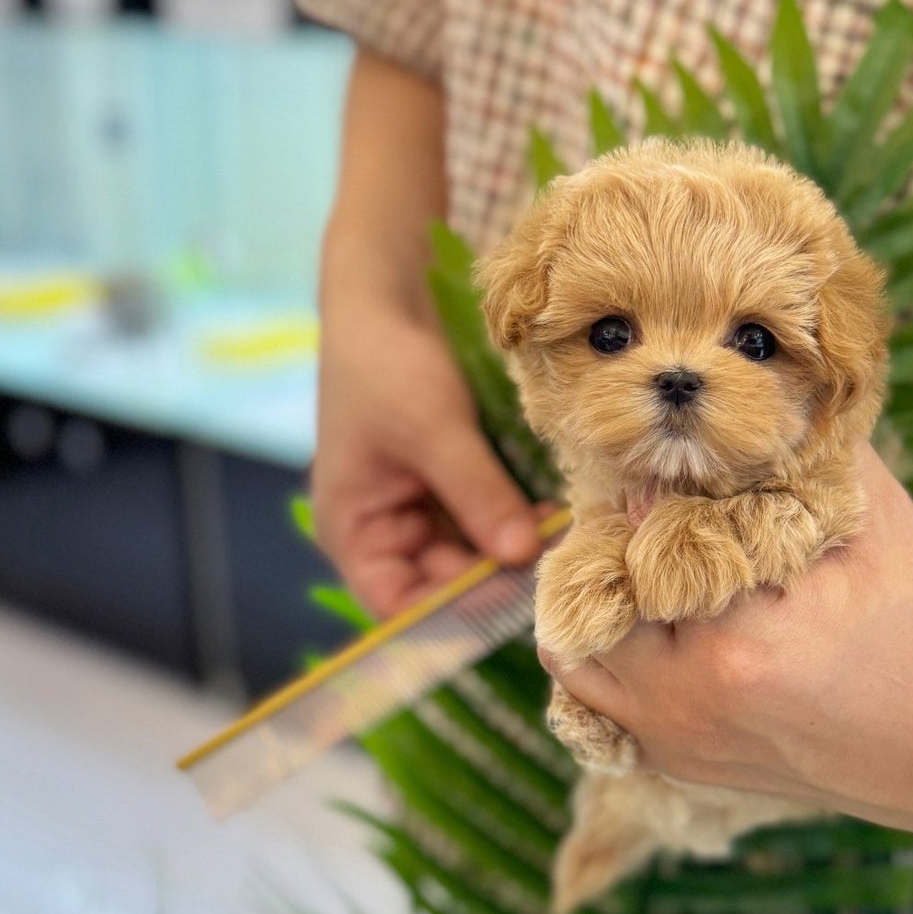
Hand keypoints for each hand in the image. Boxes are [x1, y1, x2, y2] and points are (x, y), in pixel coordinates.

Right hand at [313, 285, 543, 616]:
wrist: (383, 299)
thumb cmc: (385, 363)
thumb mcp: (435, 431)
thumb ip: (479, 495)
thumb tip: (523, 555)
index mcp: (353, 533)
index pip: (400, 608)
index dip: (453, 614)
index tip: (513, 598)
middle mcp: (382, 533)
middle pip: (441, 584)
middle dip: (495, 577)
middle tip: (555, 567)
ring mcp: (416, 510)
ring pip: (470, 553)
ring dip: (510, 548)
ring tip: (559, 539)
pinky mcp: (446, 485)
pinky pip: (482, 519)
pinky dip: (512, 519)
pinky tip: (549, 514)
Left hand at [542, 448, 912, 848]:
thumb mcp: (879, 519)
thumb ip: (803, 448)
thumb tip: (746, 380)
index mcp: (747, 637)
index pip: (647, 528)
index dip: (651, 480)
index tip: (667, 453)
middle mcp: (694, 698)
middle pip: (595, 585)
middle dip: (613, 533)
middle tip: (647, 498)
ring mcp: (676, 740)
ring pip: (573, 646)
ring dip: (594, 593)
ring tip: (641, 556)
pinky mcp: (675, 763)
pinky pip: (592, 696)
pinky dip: (601, 649)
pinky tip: (646, 614)